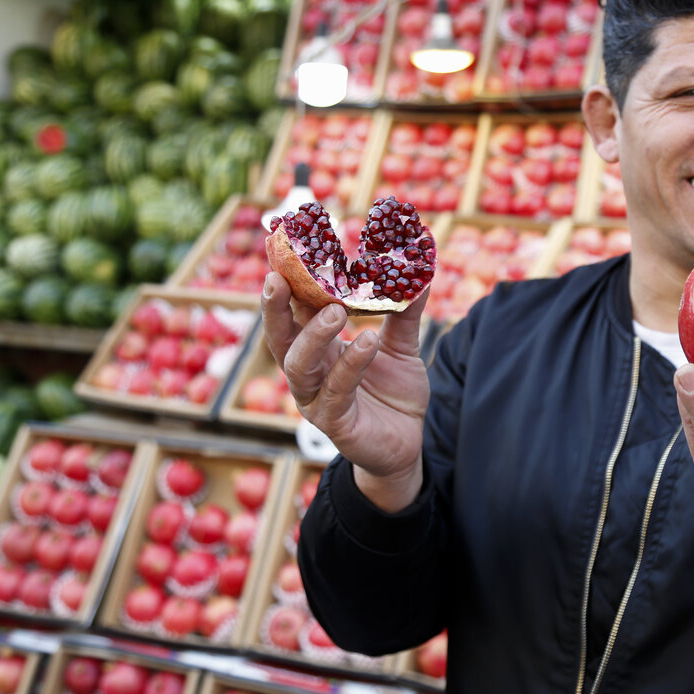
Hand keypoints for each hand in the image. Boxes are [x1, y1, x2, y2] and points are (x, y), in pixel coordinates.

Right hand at [260, 272, 430, 511]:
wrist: (407, 444)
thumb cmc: (394, 394)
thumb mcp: (401, 347)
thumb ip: (405, 312)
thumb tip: (420, 273)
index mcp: (319, 348)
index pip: (293, 311)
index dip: (284, 283)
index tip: (278, 249)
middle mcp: (310, 372)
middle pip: (279, 337)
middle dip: (274, 308)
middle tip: (278, 278)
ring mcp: (317, 399)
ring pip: (299, 365)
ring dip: (313, 335)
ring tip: (336, 311)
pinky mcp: (334, 423)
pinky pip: (337, 391)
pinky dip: (351, 363)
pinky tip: (367, 341)